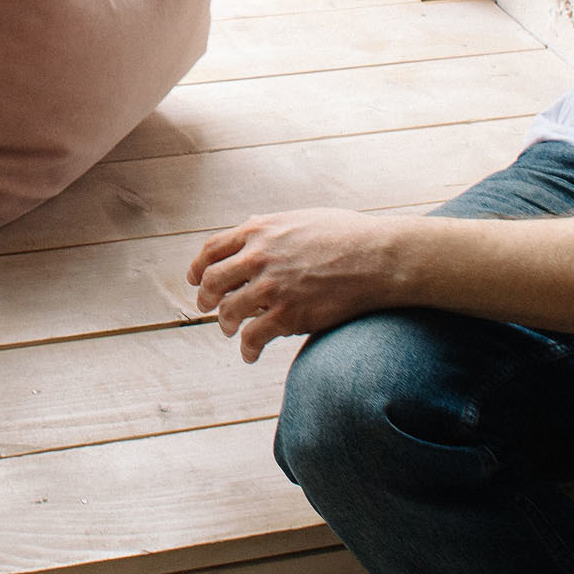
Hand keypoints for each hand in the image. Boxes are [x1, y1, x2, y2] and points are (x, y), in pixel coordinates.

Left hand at [187, 208, 400, 361]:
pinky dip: (247, 349)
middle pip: (213, 281)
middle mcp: (258, 257)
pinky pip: (252, 337)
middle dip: (205, 297)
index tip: (194, 280)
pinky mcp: (287, 315)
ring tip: (229, 331)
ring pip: (228, 311)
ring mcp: (271, 287)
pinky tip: (250, 355)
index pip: (212, 249)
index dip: (198, 267)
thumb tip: (251, 225)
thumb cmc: (347, 235)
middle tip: (207, 308)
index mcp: (259, 231)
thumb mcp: (301, 218)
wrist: (378, 258)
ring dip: (224, 324)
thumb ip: (272, 225)